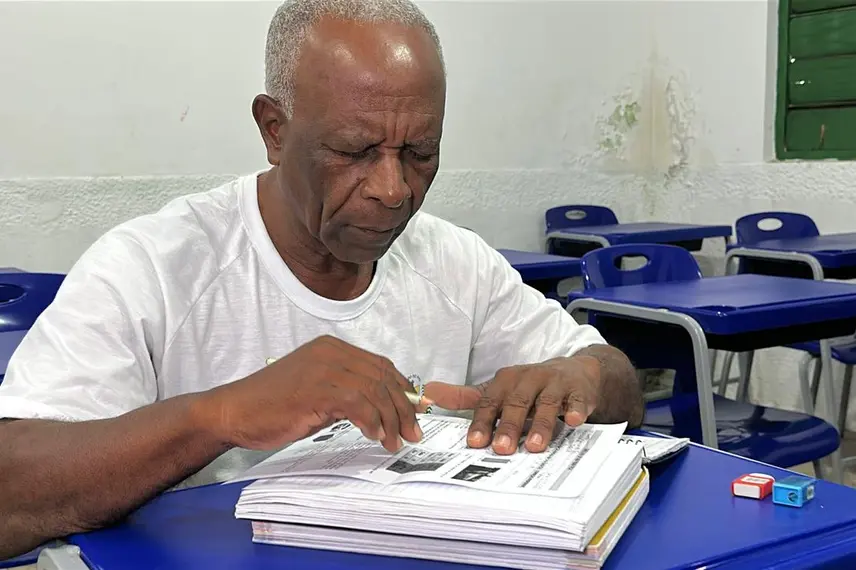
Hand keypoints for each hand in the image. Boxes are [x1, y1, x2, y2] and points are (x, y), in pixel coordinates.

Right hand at [199, 335, 423, 452]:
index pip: (381, 365)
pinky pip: (357, 402)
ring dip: (390, 419)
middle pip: (382, 376)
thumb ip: (346, 394)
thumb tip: (381, 410)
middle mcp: (330, 352)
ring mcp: (322, 367)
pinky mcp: (315, 388)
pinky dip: (371, 420)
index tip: (415, 412)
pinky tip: (372, 435)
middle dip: (403, 407)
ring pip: (374, 389)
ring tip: (394, 441)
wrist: (234, 411)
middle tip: (412, 433)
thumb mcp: (317, 393)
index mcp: (332, 348)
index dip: (402, 389)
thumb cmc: (272, 406)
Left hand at [423, 356, 600, 454]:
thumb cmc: (530, 387)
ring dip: (540, 424)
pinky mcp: (578, 390)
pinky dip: (575, 409)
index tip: (475, 443)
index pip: (490, 402)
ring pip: (546, 404)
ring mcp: (555, 384)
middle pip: (517, 403)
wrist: (574, 372)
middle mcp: (529, 379)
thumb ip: (464, 397)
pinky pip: (577, 400)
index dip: (482, 423)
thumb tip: (427, 393)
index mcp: (506, 381)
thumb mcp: (497, 390)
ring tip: (534, 446)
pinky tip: (572, 421)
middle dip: (508, 426)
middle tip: (501, 449)